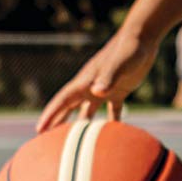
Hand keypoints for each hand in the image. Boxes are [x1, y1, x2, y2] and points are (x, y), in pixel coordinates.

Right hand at [35, 30, 158, 132]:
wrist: (142, 38)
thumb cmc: (129, 49)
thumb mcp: (119, 64)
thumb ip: (108, 77)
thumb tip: (96, 93)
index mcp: (86, 81)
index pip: (63, 100)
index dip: (50, 115)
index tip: (39, 130)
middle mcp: (91, 86)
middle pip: (69, 107)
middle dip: (57, 122)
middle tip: (45, 139)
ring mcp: (105, 88)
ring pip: (87, 111)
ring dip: (80, 124)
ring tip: (73, 141)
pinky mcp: (119, 90)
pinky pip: (112, 111)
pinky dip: (110, 122)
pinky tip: (110, 135)